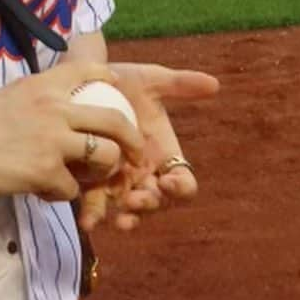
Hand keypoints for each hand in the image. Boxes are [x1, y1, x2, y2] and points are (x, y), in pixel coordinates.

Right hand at [0, 61, 144, 201]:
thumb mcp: (10, 96)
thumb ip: (40, 101)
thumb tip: (60, 113)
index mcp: (44, 85)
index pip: (90, 70)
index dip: (109, 78)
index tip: (116, 88)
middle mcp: (55, 108)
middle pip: (115, 120)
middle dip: (132, 139)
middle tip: (135, 153)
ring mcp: (53, 141)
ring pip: (105, 157)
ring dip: (101, 171)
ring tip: (87, 178)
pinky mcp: (45, 172)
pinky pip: (73, 189)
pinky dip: (62, 194)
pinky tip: (43, 191)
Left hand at [78, 62, 218, 230]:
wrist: (85, 78)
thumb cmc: (124, 81)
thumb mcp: (151, 80)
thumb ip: (180, 84)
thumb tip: (214, 83)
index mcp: (164, 155)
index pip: (183, 182)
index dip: (181, 188)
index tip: (169, 182)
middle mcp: (145, 172)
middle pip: (156, 201)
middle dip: (148, 205)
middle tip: (134, 200)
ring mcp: (119, 179)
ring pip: (128, 209)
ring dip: (124, 217)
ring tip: (114, 219)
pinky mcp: (92, 179)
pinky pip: (97, 203)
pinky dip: (94, 214)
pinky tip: (86, 221)